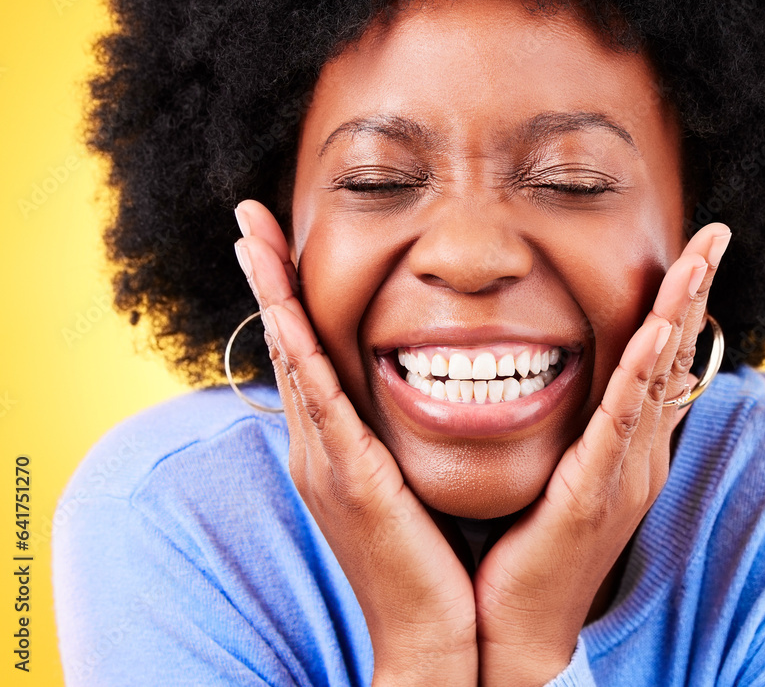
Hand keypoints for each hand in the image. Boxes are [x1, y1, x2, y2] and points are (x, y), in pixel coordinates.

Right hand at [233, 200, 477, 686]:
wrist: (430, 631)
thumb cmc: (423, 556)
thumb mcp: (402, 479)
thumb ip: (393, 434)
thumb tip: (409, 389)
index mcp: (332, 444)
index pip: (305, 352)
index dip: (287, 293)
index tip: (277, 240)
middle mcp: (317, 446)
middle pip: (287, 345)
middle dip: (267, 278)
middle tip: (249, 217)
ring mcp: (327, 463)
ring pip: (295, 363)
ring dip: (273, 298)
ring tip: (255, 241)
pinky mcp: (352, 481)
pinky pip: (324, 408)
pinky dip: (302, 358)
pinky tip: (287, 317)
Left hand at [473, 222, 731, 686]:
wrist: (518, 627)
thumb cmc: (529, 546)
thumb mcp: (557, 470)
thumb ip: (569, 424)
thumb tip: (555, 373)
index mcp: (630, 447)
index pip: (663, 359)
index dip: (682, 302)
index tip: (694, 248)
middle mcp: (641, 455)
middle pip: (674, 357)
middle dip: (695, 291)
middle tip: (715, 233)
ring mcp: (625, 474)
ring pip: (658, 378)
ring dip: (680, 314)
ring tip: (699, 259)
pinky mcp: (595, 493)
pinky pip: (622, 422)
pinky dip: (641, 373)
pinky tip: (656, 332)